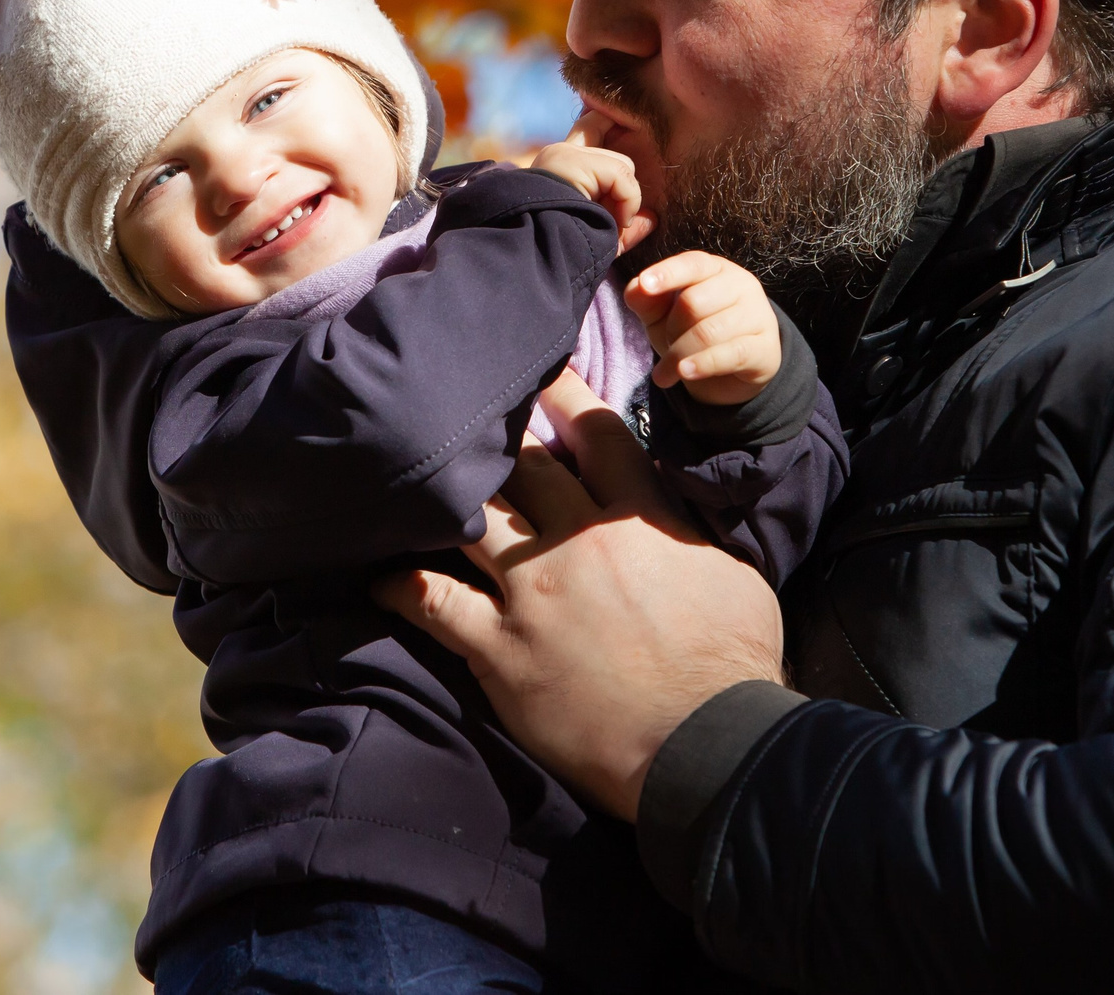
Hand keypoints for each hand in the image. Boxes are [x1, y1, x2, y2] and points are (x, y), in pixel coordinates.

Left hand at [373, 376, 792, 820]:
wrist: (706, 745)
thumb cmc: (731, 665)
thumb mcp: (733, 574)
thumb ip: (690, 530)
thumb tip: (672, 508)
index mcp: (640, 517)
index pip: (596, 432)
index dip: (564, 393)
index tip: (539, 368)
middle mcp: (578, 541)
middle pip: (525, 463)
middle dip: (496, 431)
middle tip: (464, 404)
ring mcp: (532, 592)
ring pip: (472, 517)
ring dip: (444, 496)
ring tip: (414, 478)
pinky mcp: (500, 648)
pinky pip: (433, 602)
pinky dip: (402, 585)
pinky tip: (380, 575)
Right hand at [531, 115, 654, 252]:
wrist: (540, 257)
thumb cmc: (569, 254)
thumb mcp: (603, 237)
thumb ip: (625, 226)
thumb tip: (651, 219)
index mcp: (559, 169)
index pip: (590, 127)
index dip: (608, 123)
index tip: (623, 127)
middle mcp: (559, 155)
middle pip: (613, 144)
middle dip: (625, 178)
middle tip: (620, 215)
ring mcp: (565, 155)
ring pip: (622, 165)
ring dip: (624, 199)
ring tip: (611, 224)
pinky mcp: (574, 162)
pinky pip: (621, 175)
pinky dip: (627, 201)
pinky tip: (615, 222)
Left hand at [626, 250, 781, 405]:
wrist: (730, 372)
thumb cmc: (692, 332)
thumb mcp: (663, 316)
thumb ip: (647, 299)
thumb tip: (636, 288)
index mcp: (715, 269)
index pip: (692, 264)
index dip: (668, 274)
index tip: (645, 284)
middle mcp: (741, 285)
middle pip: (693, 302)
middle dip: (671, 329)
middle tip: (666, 348)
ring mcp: (758, 315)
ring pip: (708, 331)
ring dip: (679, 355)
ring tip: (667, 371)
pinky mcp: (765, 348)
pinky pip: (730, 354)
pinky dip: (702, 364)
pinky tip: (685, 373)